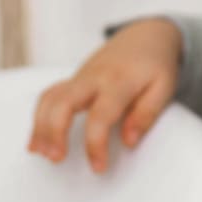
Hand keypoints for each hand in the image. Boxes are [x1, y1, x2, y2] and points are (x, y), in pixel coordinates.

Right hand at [28, 18, 181, 171]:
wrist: (147, 35)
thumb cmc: (156, 64)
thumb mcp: (164, 87)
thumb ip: (147, 114)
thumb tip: (129, 141)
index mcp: (119, 82)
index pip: (101, 116)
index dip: (96, 144)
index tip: (98, 167)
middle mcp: (95, 78)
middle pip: (63, 102)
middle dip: (54, 131)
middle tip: (56, 158)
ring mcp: (81, 77)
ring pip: (50, 98)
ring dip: (40, 126)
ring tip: (40, 153)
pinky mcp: (74, 79)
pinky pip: (49, 95)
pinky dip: (38, 117)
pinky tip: (37, 140)